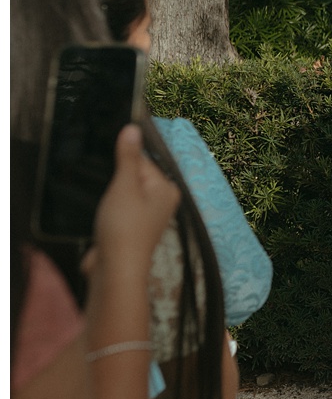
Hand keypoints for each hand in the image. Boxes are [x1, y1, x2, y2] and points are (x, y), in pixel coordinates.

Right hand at [82, 124, 178, 278]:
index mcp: (166, 188)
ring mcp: (145, 216)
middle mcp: (161, 201)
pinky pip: (116, 209)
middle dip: (113, 180)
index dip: (121, 162)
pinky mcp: (130, 228)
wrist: (115, 270)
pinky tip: (98, 215)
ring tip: (103, 206)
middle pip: (132, 177)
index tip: (105, 166)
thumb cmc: (124, 228)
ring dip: (108, 196)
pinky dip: (106, 210)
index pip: (142, 160)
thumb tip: (133, 128)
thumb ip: (128, 157)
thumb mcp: (124, 186)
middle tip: (105, 192)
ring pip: (122, 194)